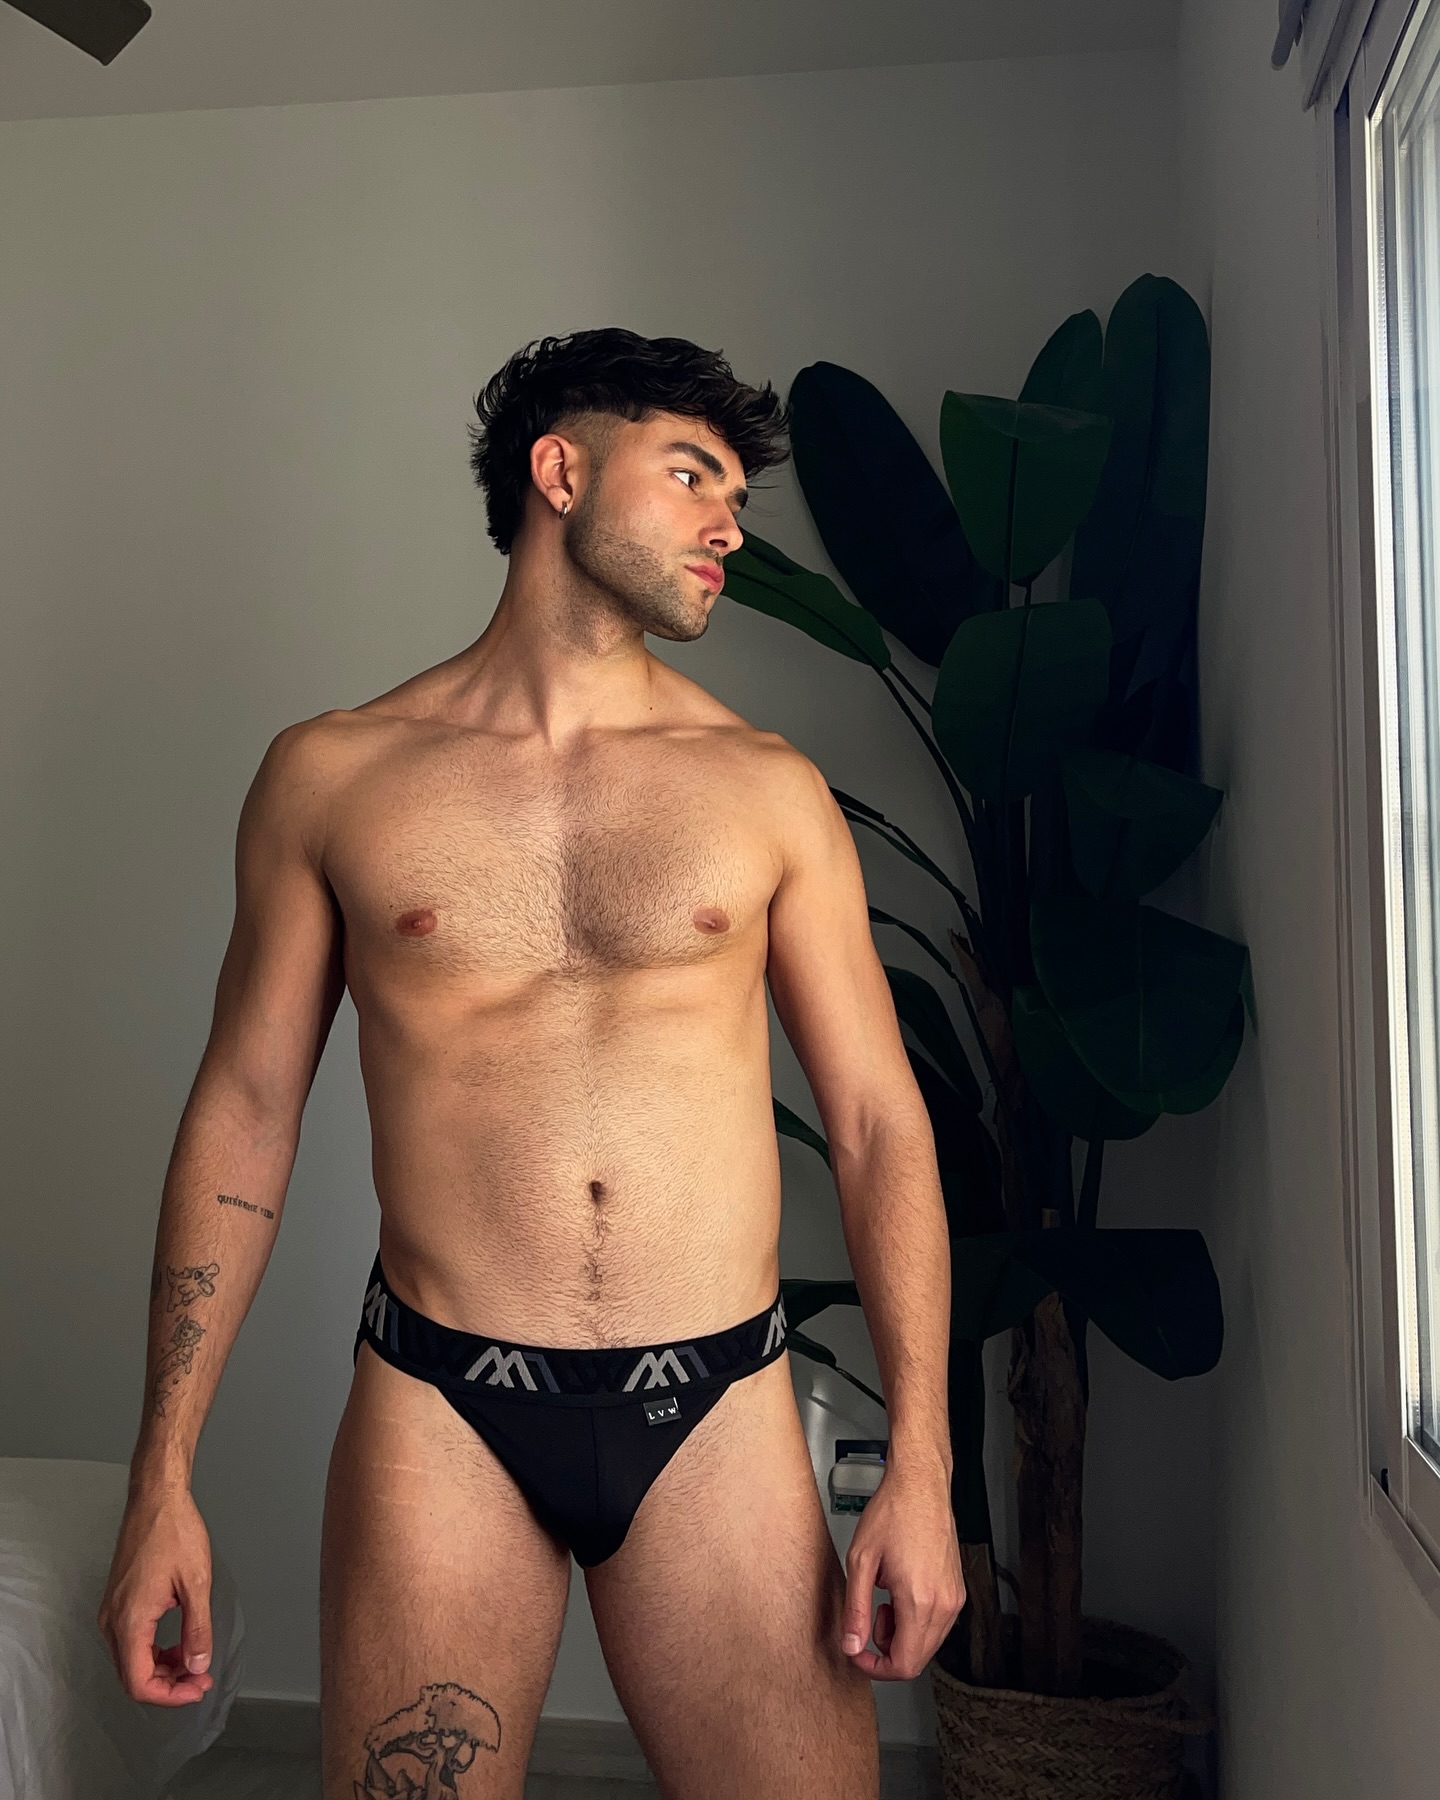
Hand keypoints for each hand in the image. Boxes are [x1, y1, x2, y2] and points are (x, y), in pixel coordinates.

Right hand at [98, 1480, 215, 1705]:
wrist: (155, 1499)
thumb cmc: (175, 1532)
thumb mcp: (196, 1583)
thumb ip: (197, 1630)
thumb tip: (197, 1666)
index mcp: (130, 1620)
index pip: (139, 1682)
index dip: (169, 1695)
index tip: (197, 1688)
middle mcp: (112, 1620)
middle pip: (132, 1675)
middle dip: (168, 1685)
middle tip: (201, 1679)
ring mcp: (111, 1611)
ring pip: (130, 1660)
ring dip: (161, 1669)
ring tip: (193, 1662)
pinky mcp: (116, 1602)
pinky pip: (130, 1641)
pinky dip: (153, 1650)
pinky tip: (177, 1643)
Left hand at [839, 1457, 964, 1680]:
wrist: (921, 1485)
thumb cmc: (894, 1512)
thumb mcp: (861, 1561)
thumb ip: (855, 1609)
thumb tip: (851, 1645)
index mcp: (920, 1600)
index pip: (904, 1664)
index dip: (876, 1668)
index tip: (859, 1654)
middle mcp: (944, 1604)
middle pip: (918, 1659)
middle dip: (887, 1651)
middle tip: (868, 1621)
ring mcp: (955, 1597)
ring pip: (929, 1644)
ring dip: (902, 1636)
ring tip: (883, 1601)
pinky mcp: (957, 1589)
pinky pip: (938, 1625)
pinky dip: (916, 1622)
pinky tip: (900, 1594)